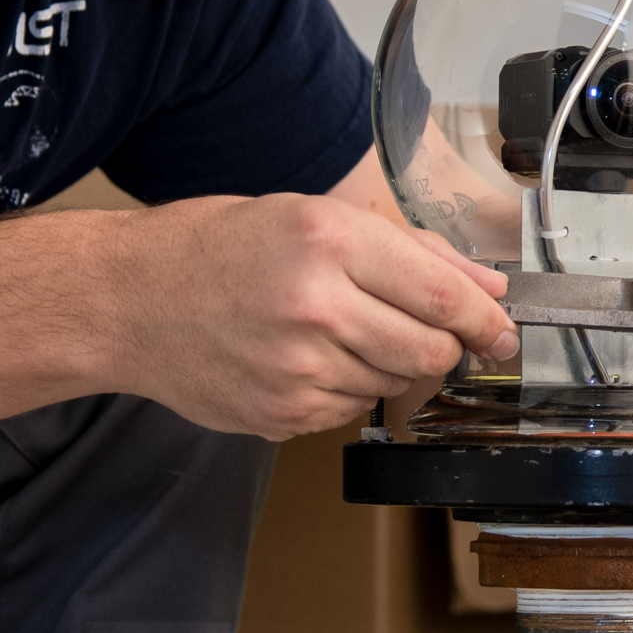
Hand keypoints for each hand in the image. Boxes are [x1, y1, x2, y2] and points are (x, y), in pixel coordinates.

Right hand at [103, 194, 517, 439]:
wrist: (128, 300)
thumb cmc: (218, 247)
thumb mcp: (313, 218)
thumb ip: (410, 252)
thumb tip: (487, 287)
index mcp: (329, 241)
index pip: (445, 297)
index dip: (488, 321)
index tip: (503, 331)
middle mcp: (316, 305)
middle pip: (431, 350)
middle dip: (445, 347)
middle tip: (427, 332)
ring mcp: (298, 369)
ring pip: (396, 385)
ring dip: (391, 366)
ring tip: (340, 333)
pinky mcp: (282, 414)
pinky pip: (352, 410)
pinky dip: (348, 388)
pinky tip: (308, 358)